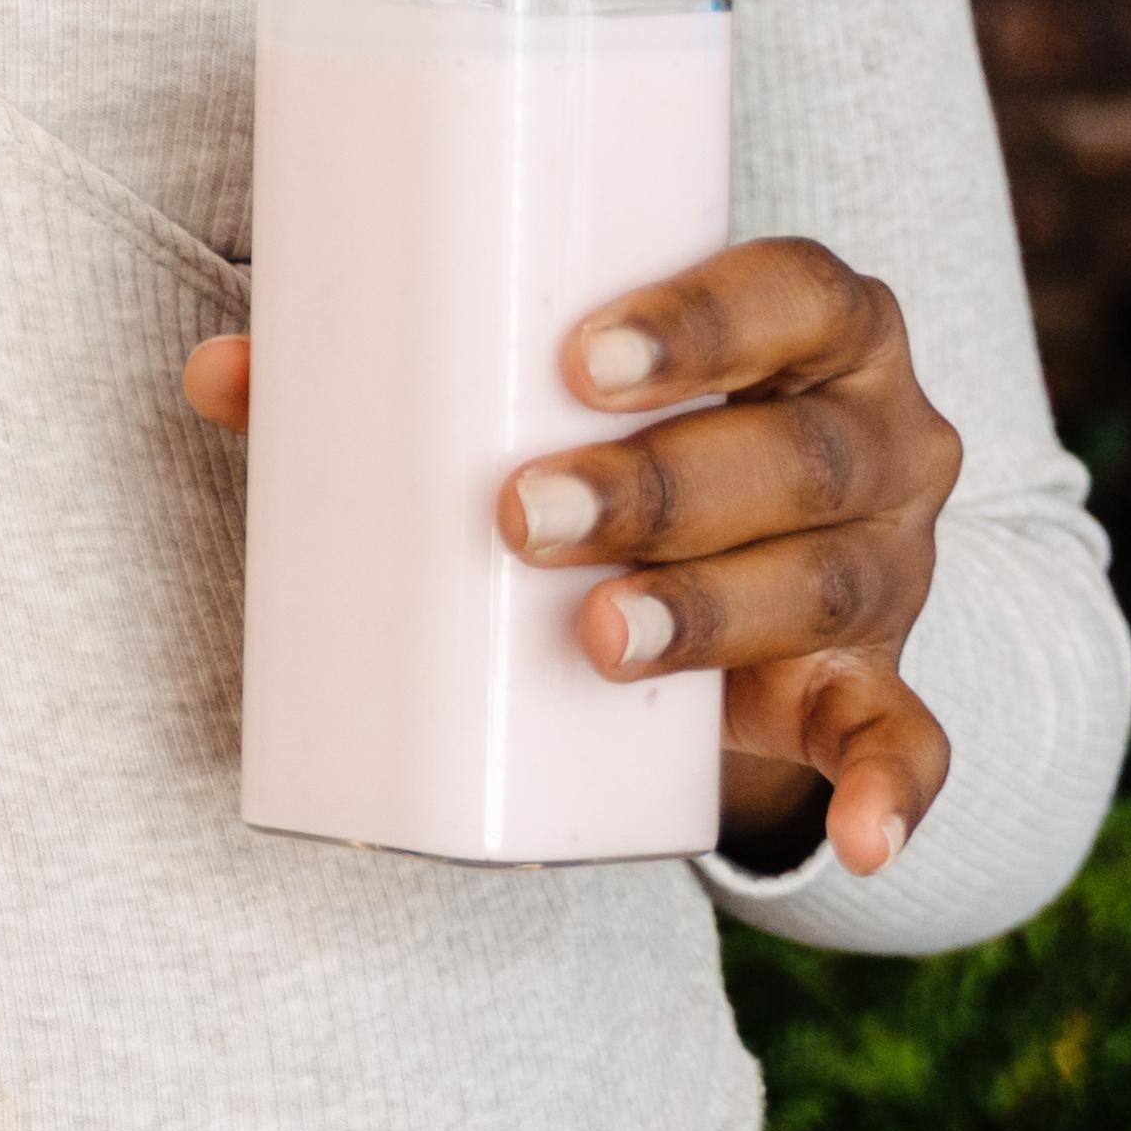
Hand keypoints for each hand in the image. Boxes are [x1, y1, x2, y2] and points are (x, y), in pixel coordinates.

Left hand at [177, 237, 963, 874]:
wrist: (745, 548)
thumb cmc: (613, 426)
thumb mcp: (536, 388)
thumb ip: (390, 371)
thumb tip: (222, 374)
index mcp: (818, 327)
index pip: (792, 292)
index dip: (703, 322)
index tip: (576, 359)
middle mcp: (880, 438)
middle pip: (797, 453)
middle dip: (662, 486)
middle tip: (520, 515)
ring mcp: (889, 566)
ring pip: (829, 585)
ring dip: (713, 615)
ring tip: (593, 638)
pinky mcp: (873, 682)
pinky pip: (908, 740)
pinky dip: (895, 793)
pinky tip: (863, 838)